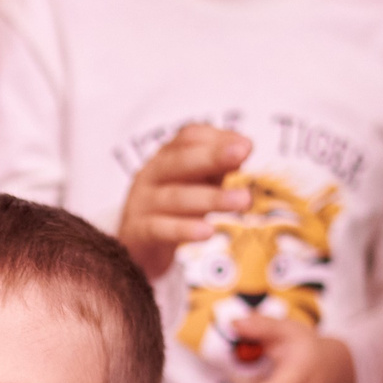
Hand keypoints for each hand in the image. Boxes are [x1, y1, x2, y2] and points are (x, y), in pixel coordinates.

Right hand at [117, 124, 252, 277]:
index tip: (246, 145)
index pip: (189, 138)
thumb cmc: (173, 207)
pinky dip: (185, 230)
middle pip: (180, 162)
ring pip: (177, 198)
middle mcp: (152, 175)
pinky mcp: (138, 231)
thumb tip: (245, 146)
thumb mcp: (196, 182)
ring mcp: (143, 203)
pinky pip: (161, 229)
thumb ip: (218, 165)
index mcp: (167, 157)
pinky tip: (208, 231)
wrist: (136, 244)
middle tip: (242, 153)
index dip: (217, 139)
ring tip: (244, 200)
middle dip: (212, 156)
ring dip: (212, 198)